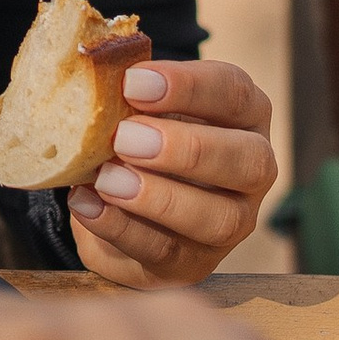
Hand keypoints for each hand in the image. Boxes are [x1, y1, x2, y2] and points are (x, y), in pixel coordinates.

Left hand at [69, 58, 276, 286]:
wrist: (122, 206)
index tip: (132, 83)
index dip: (188, 87)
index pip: (235, 93)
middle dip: (186, 149)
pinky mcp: (194, 263)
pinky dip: (121, 228)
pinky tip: (86, 204)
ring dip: (158, 197)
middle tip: (125, 138)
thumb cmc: (138, 137)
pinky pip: (167, 251)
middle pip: (248, 160)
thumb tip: (94, 76)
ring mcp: (231, 223)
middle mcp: (252, 170)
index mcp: (245, 116)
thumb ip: (128, 96)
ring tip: (105, 179)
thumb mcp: (139, 109)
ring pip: (218, 218)